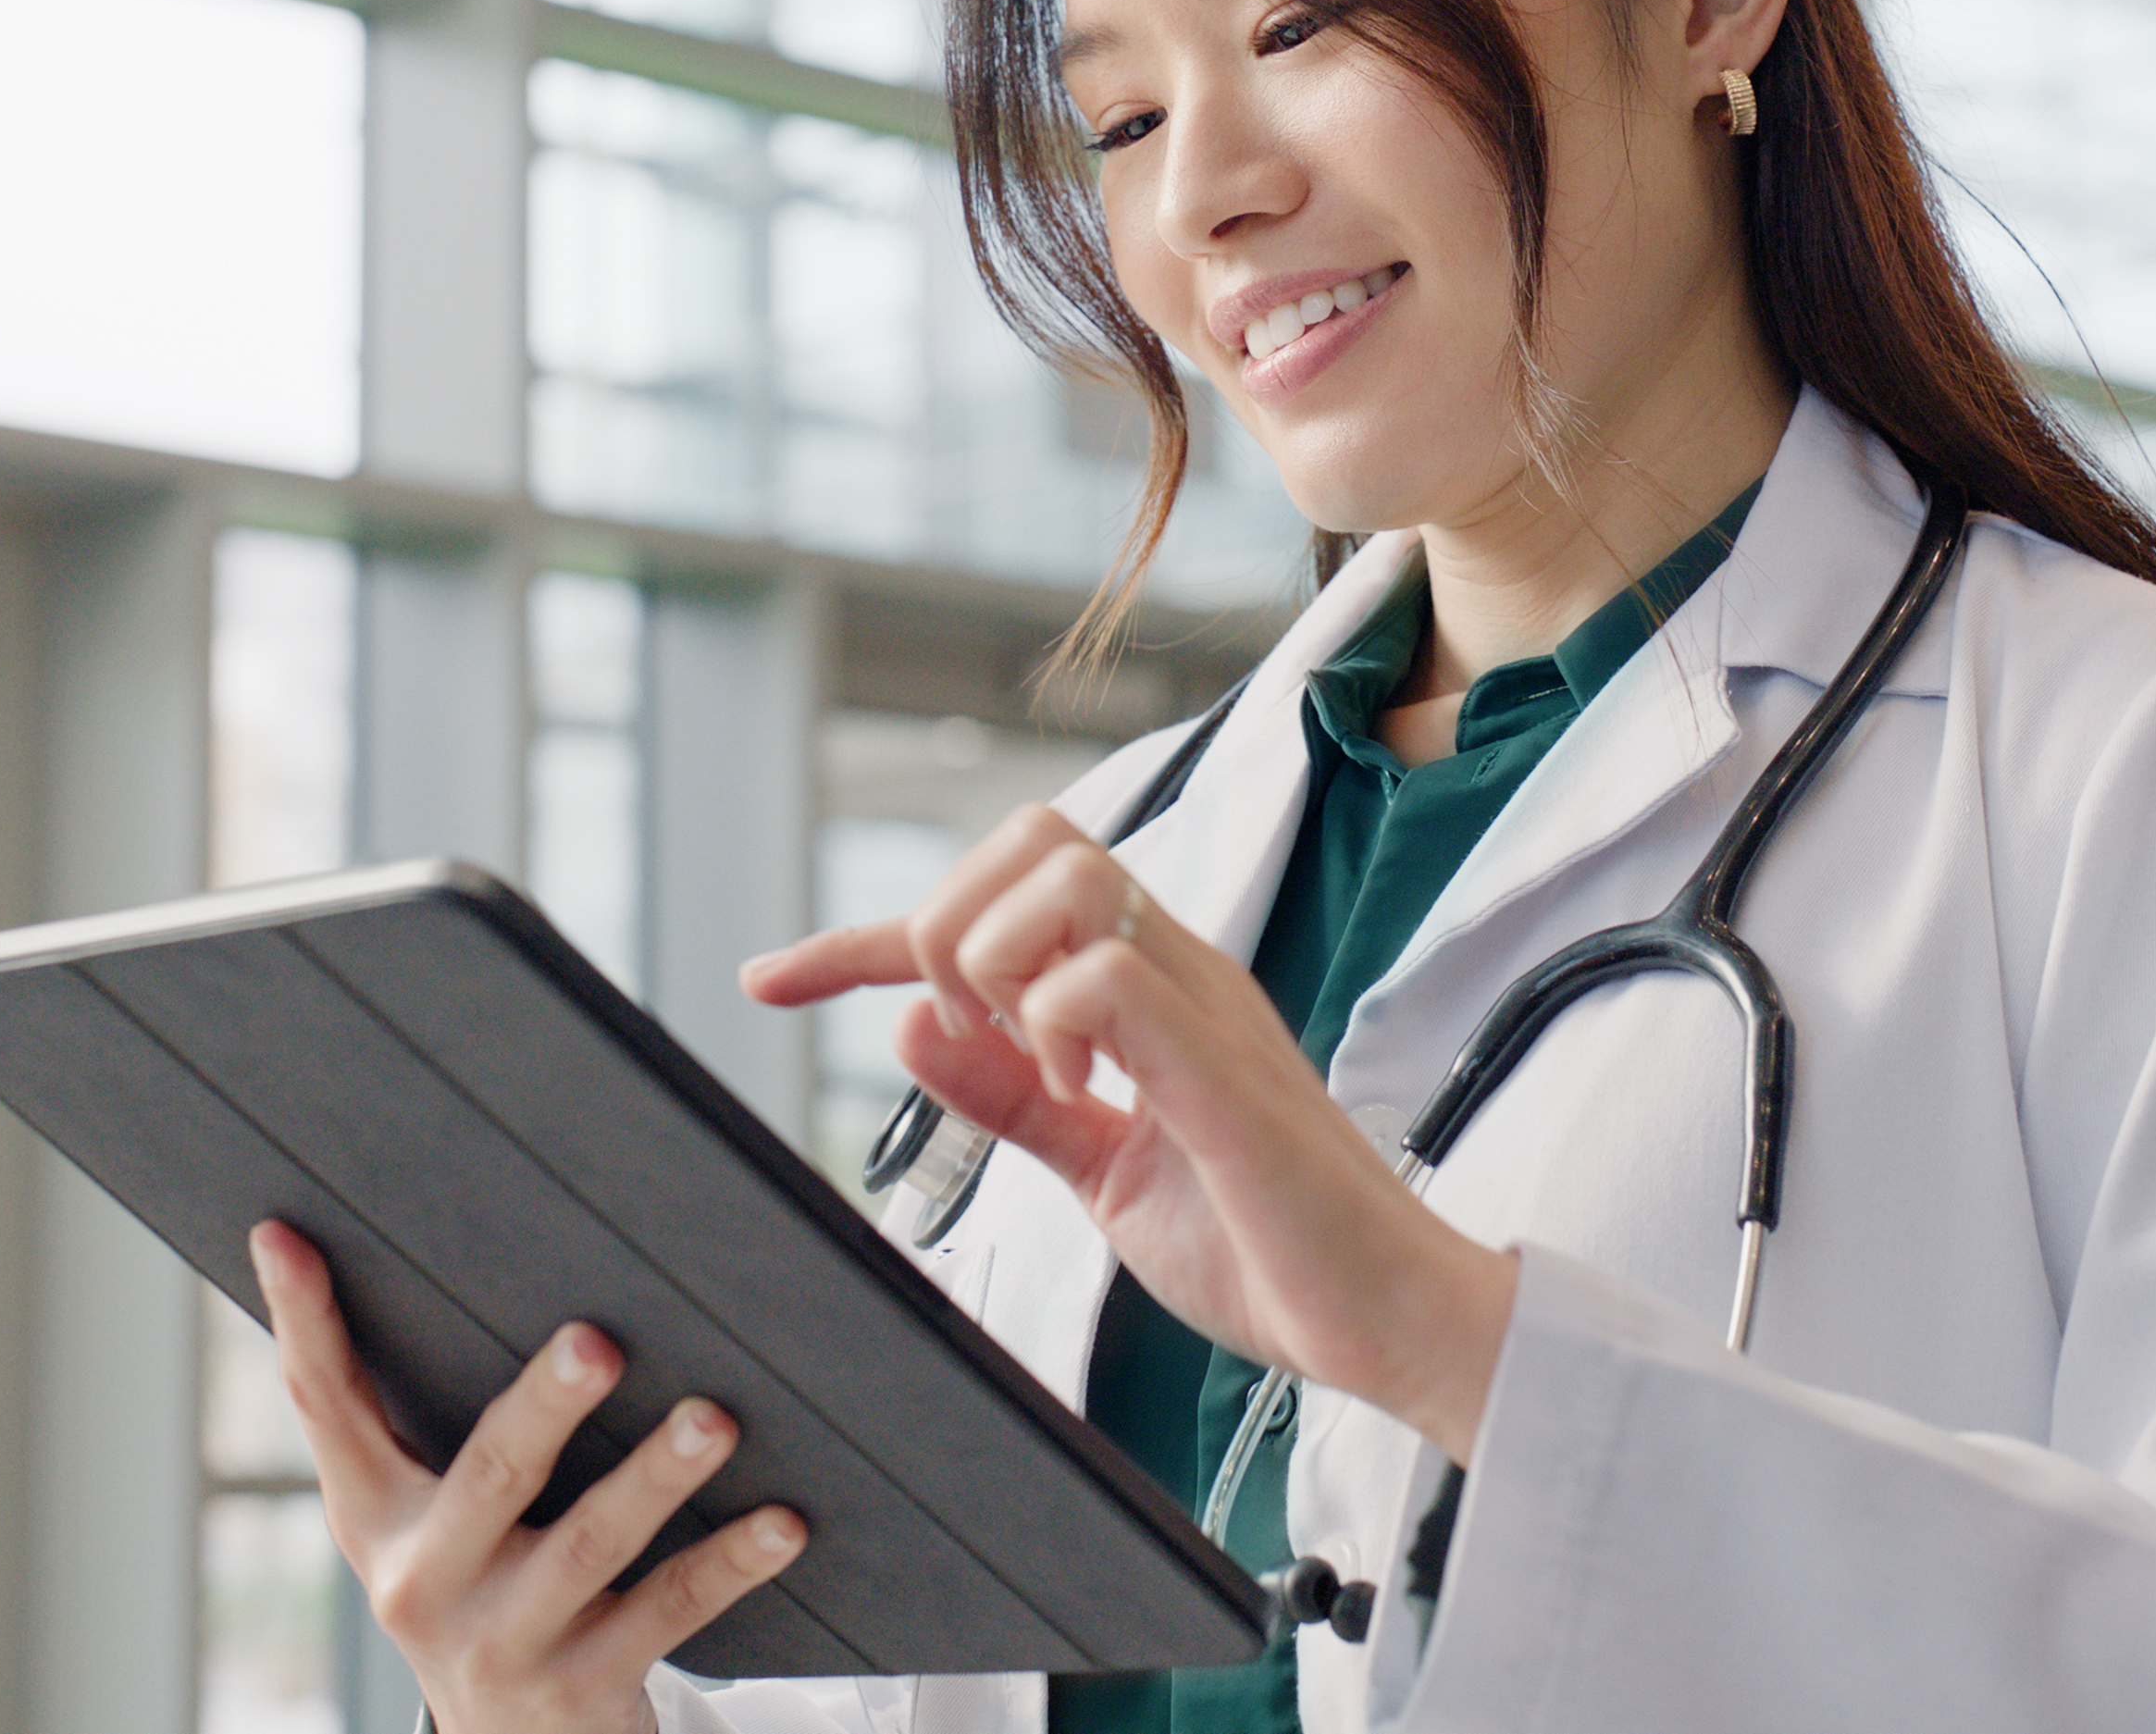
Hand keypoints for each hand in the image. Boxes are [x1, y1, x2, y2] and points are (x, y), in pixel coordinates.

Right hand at [250, 1221, 807, 1733]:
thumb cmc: (474, 1587)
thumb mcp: (419, 1516)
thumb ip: (405, 1412)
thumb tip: (387, 1251)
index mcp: (377, 1517)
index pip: (325, 1406)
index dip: (303, 1319)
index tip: (288, 1234)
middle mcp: (429, 1581)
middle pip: (490, 1474)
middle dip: (545, 1407)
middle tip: (597, 1343)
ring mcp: (508, 1642)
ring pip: (591, 1545)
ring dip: (657, 1478)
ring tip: (715, 1421)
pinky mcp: (585, 1686)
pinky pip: (670, 1611)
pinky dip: (731, 1562)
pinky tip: (783, 1520)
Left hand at [742, 805, 1518, 1460]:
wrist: (1385, 1320)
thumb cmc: (1267, 1245)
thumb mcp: (1099, 1172)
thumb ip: (1012, 1103)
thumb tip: (913, 1028)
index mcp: (1145, 990)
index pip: (993, 900)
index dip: (862, 937)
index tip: (770, 980)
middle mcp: (1174, 969)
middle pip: (1029, 834)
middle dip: (941, 923)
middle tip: (961, 1037)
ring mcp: (1202, 1004)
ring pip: (1058, 873)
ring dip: (995, 964)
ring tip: (1031, 1070)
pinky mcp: (1221, 1065)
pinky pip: (1105, 977)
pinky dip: (1053, 1029)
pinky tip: (1080, 1098)